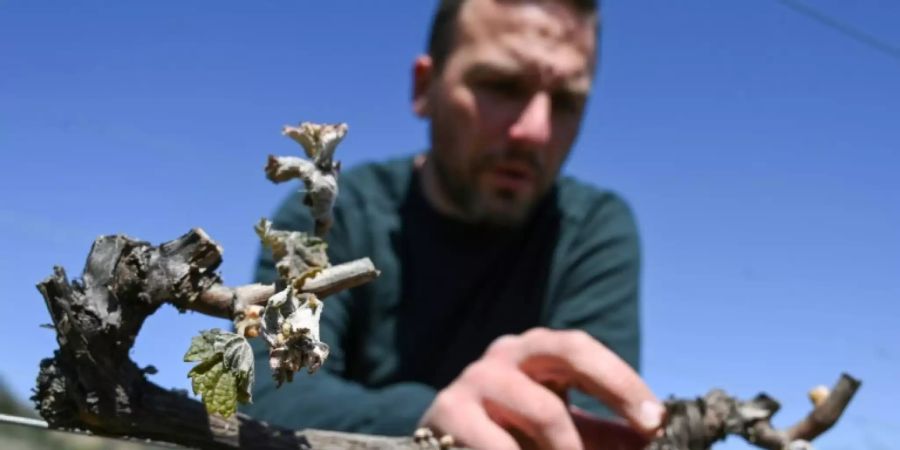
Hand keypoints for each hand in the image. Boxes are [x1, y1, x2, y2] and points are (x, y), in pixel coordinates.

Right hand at [418, 328, 663, 449]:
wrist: (448, 449)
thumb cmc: (516, 439)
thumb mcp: (568, 433)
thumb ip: (611, 435)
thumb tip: (664, 438)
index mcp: (537, 353)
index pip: (584, 349)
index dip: (624, 382)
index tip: (657, 422)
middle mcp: (505, 354)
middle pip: (568, 351)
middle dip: (615, 388)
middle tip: (644, 434)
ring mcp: (473, 380)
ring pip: (545, 412)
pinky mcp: (447, 413)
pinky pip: (502, 447)